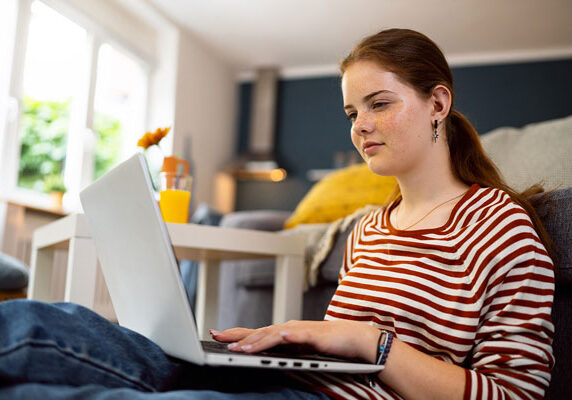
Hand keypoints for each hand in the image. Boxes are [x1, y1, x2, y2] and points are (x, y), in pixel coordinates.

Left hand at [210, 320, 379, 362]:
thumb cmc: (326, 344)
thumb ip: (281, 350)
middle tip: (217, 338)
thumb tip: (262, 357)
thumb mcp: (298, 349)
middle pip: (258, 332)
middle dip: (237, 336)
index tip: (216, 334)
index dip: (236, 333)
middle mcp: (288, 328)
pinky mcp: (314, 336)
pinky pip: (298, 337)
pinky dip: (287, 337)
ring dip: (256, 341)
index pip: (255, 332)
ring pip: (273, 335)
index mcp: (283, 332)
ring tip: (241, 349)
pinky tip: (279, 337)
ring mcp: (300, 330)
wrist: (352, 337)